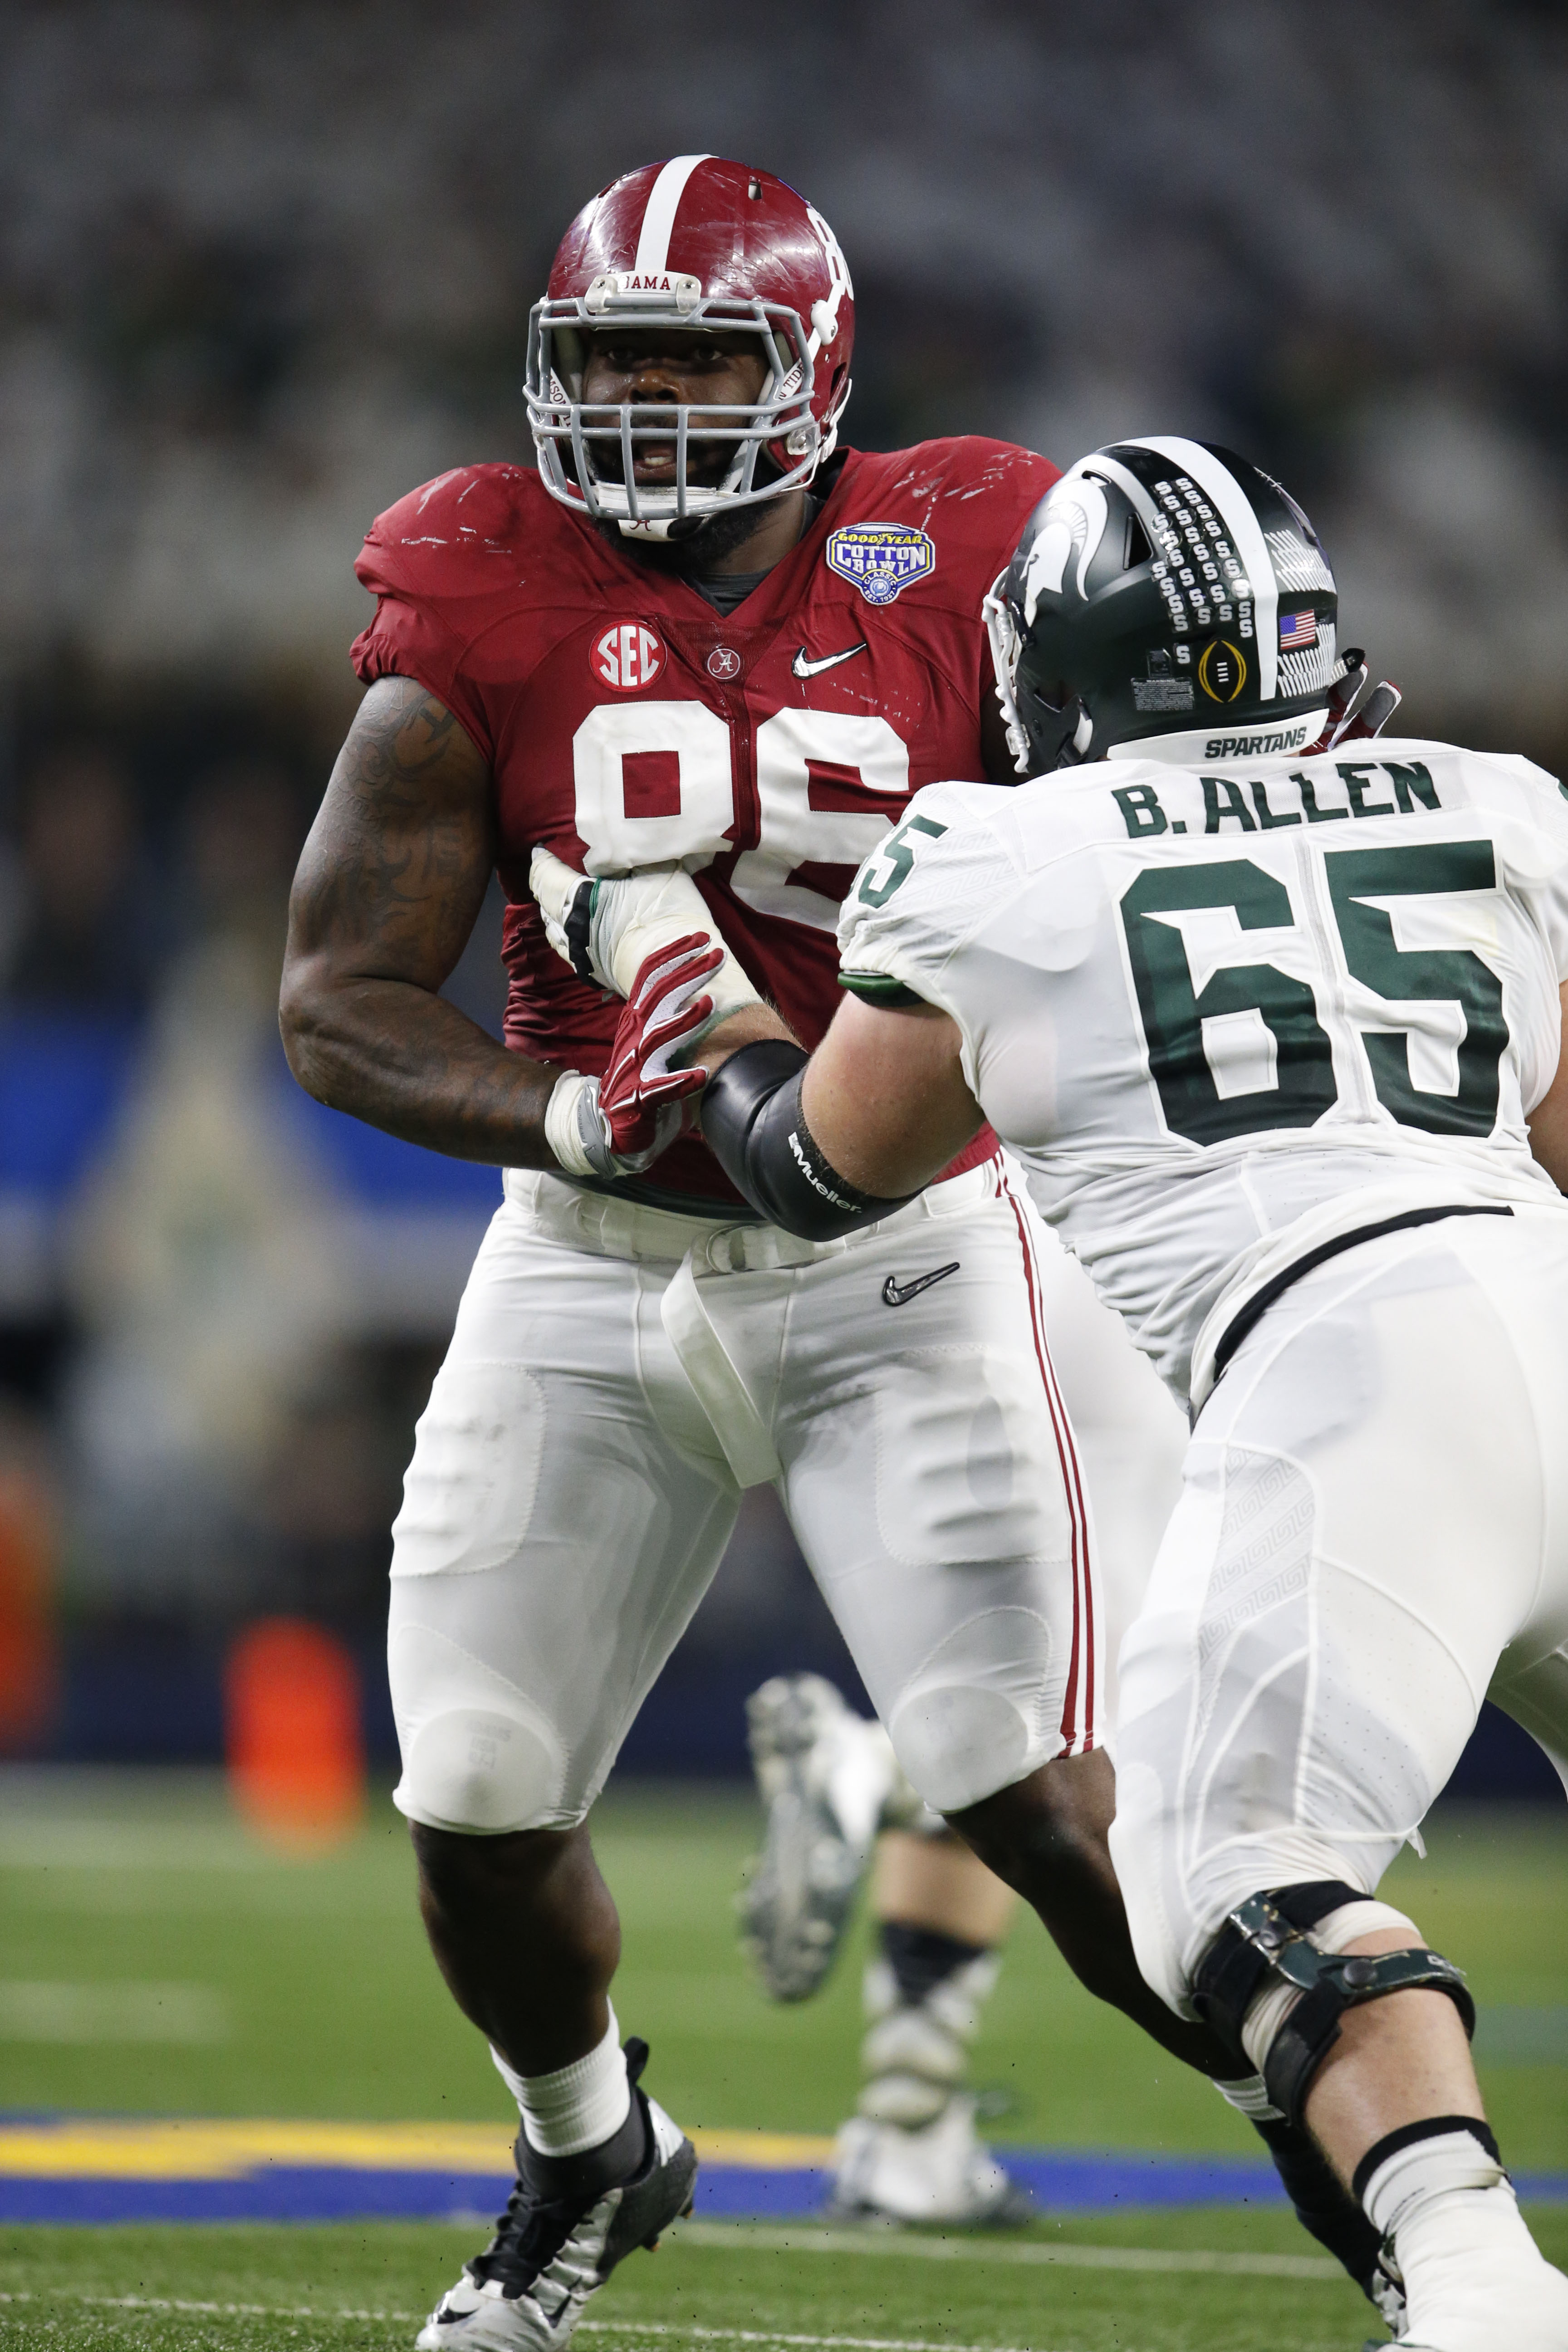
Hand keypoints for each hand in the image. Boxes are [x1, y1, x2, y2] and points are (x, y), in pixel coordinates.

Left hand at [530, 846, 714, 996]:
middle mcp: (572, 928)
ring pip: (555, 934)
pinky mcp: (596, 976)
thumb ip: (637, 858)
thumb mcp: (660, 871)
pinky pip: (570, 954)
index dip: (542, 861)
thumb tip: (629, 846)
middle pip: (546, 905)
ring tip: (557, 905)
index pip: (547, 876)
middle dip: (545, 888)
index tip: (540, 850)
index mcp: (580, 898)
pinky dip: (567, 939)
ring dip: (553, 917)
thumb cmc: (667, 915)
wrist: (680, 972)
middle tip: (549, 874)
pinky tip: (575, 937)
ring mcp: (581, 956)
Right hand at [545, 934, 722, 1178]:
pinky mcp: (638, 1099)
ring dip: (683, 1021)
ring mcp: (633, 1068)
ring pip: (657, 1039)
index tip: (702, 937)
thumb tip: (697, 986)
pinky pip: (659, 1090)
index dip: (674, 954)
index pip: (650, 978)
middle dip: (687, 973)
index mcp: (634, 1022)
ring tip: (709, 1004)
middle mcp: (632, 1039)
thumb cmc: (640, 1080)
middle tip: (716, 955)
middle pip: (657, 997)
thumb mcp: (651, 1042)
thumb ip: (667, 1017)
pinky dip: (679, 1083)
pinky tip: (701, 1076)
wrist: (608, 1127)